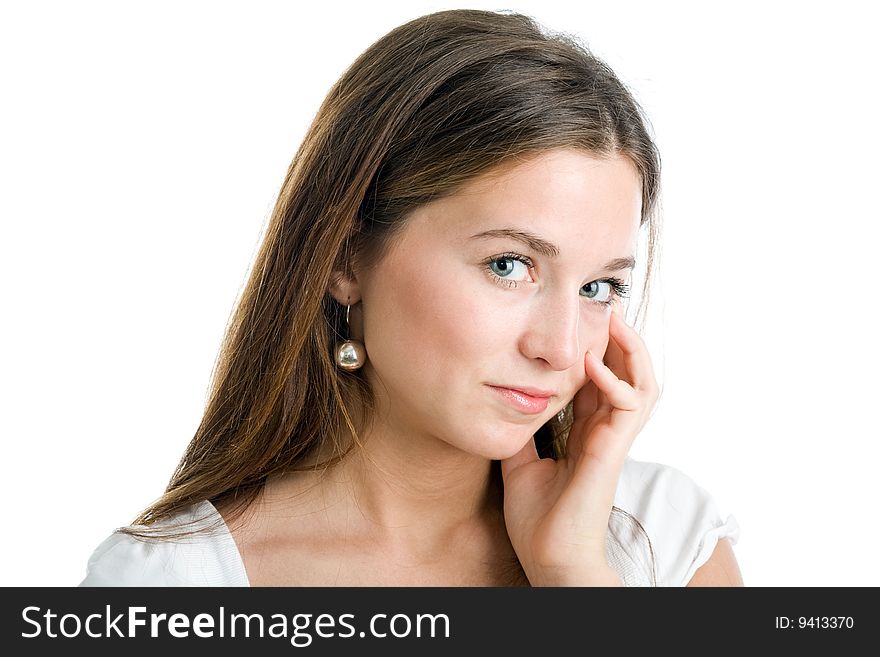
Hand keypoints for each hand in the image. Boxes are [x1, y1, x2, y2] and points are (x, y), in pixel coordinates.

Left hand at [500, 305, 659, 585]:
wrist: (549, 556)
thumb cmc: (539, 518)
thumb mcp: (520, 462)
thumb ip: (521, 432)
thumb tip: (504, 403)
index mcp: (585, 432)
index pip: (599, 380)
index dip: (596, 349)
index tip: (583, 320)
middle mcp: (605, 431)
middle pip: (628, 374)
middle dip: (622, 340)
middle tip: (607, 308)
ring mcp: (613, 440)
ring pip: (642, 384)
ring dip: (631, 351)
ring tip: (615, 321)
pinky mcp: (613, 451)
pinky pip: (628, 407)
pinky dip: (614, 382)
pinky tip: (593, 365)